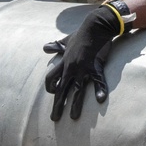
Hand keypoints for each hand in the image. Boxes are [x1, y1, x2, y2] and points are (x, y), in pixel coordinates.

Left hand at [43, 6, 121, 120]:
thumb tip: (45, 47)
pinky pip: (98, 81)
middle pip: (61, 89)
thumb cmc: (81, 34)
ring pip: (76, 90)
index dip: (50, 88)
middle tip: (54, 118)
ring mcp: (83, 69)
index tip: (52, 94)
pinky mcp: (95, 67)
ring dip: (74, 105)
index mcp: (64, 63)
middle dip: (57, 105)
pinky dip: (100, 90)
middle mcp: (71, 68)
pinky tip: (101, 99)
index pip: (52, 78)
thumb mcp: (66, 41)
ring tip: (73, 117)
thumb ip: (56, 46)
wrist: (95, 27)